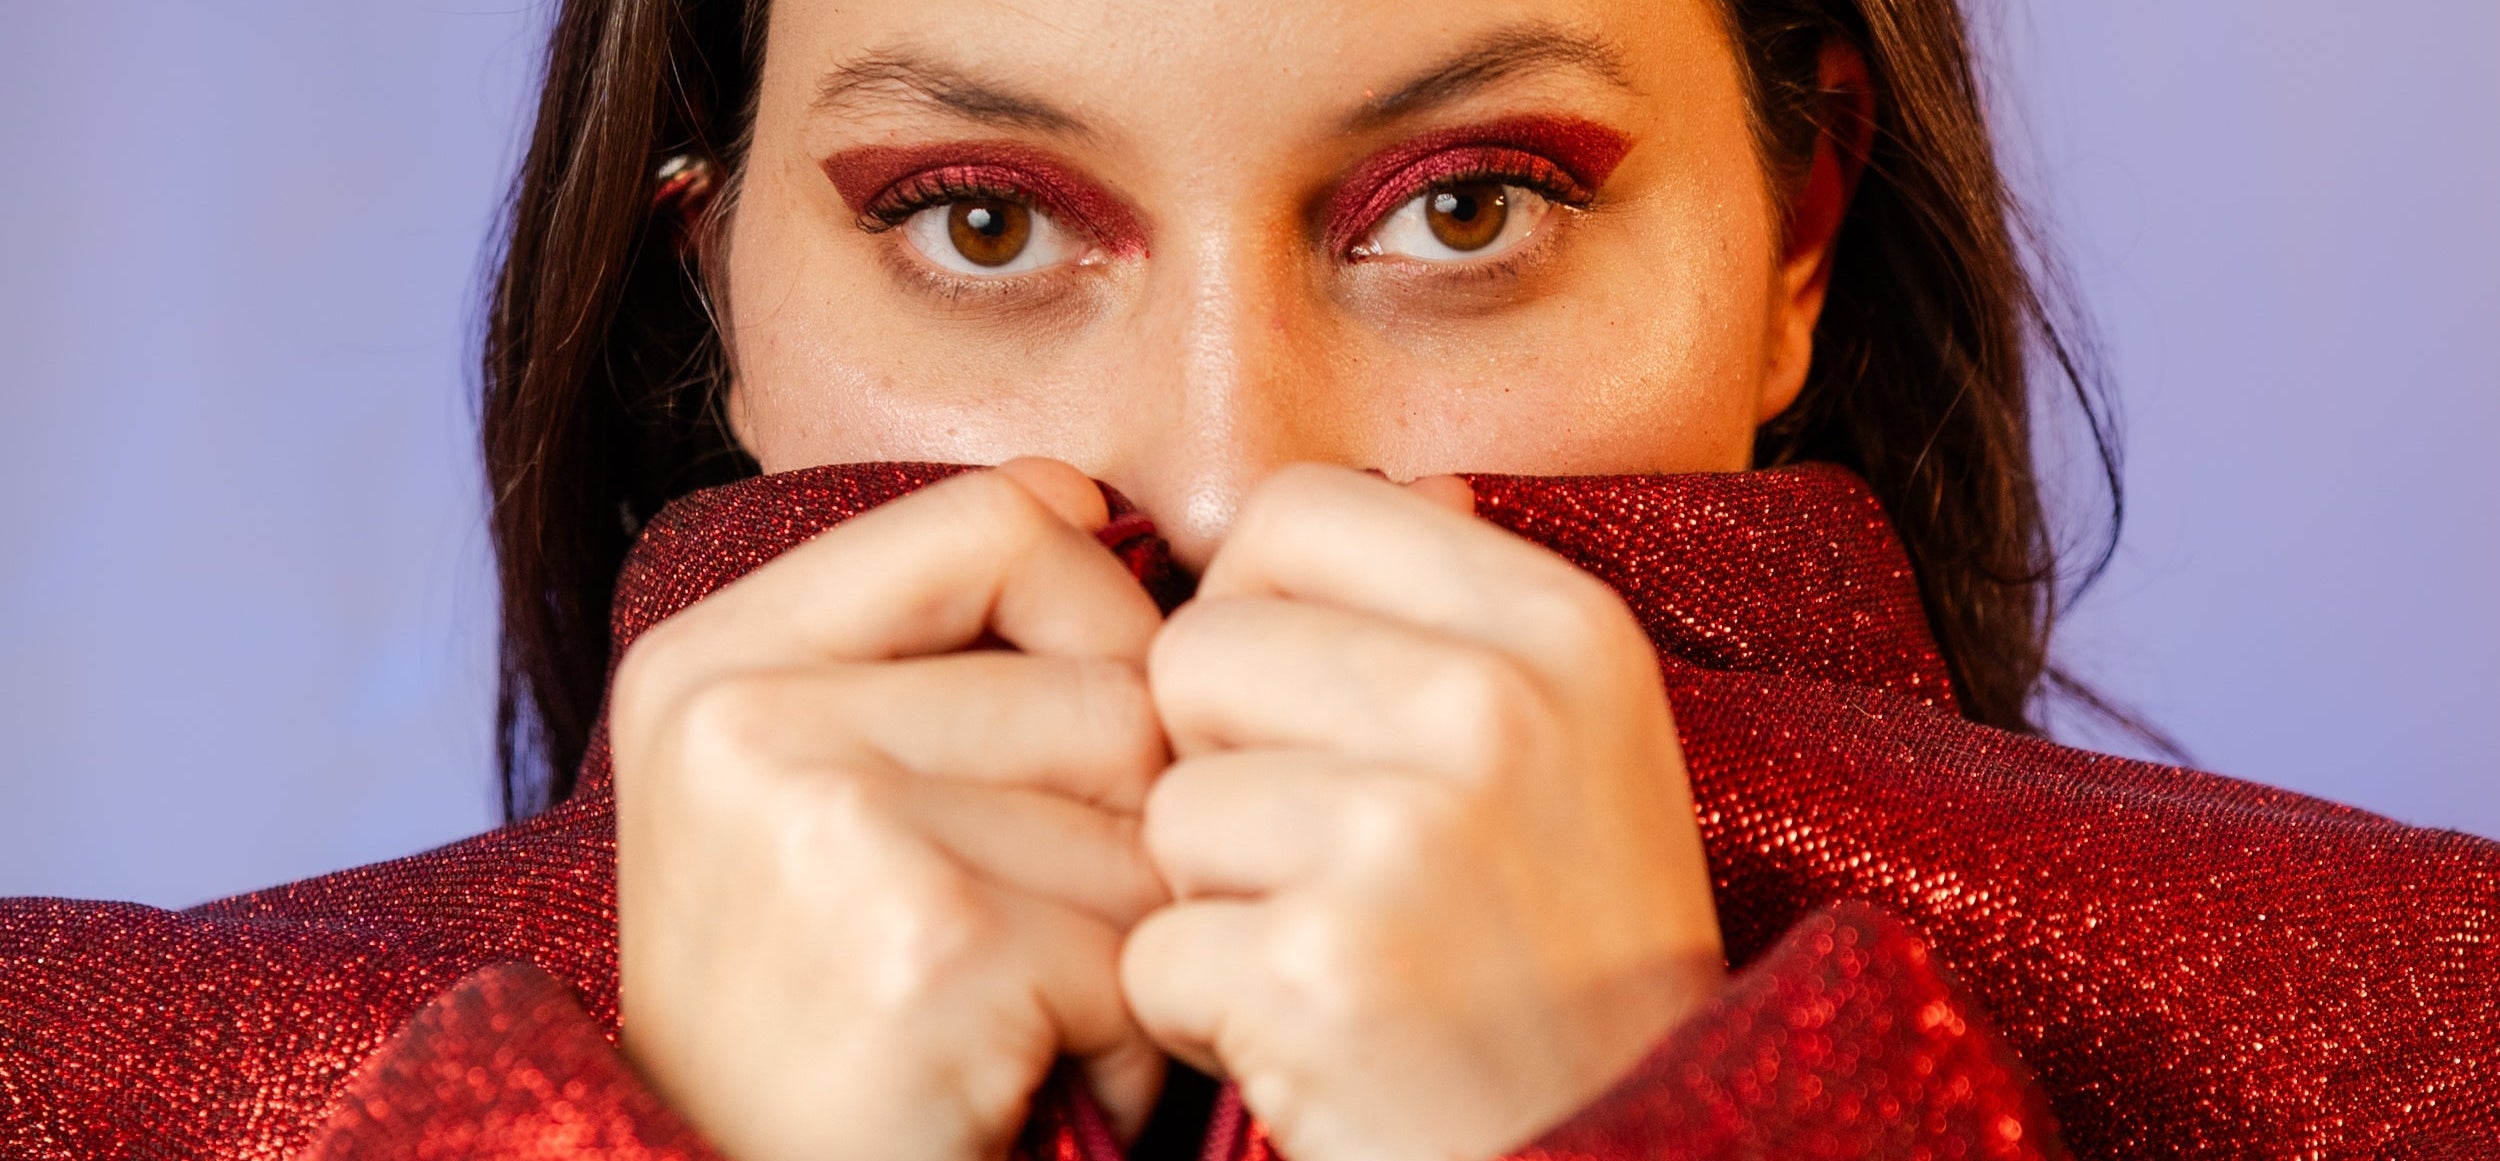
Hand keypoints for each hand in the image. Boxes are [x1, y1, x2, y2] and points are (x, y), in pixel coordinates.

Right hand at [611, 460, 1171, 1160]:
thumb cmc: (812, 1031)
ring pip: (1145, 817)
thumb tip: (1093, 504)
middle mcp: (744, 716)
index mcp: (713, 660)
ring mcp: (825, 821)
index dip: (1102, 617)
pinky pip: (1139, 946)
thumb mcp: (809, 801)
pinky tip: (1014, 1083)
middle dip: (1121, 832)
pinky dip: (1124, 1044)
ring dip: (1125, 943)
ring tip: (1008, 1017)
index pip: (1002, 518)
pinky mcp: (925, 942)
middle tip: (1015, 942)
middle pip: (1109, 680)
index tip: (1083, 731)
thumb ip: (931, 651)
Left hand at [1122, 464, 1725, 1160]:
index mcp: (1559, 626)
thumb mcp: (1586, 746)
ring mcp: (1405, 839)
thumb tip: (1414, 483)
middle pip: (1197, 649)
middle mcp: (1493, 708)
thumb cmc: (1577, 960)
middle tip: (1323, 859)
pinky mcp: (1321, 972)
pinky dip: (1203, 1013)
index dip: (1258, 608)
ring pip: (1166, 805)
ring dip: (1213, 898)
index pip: (1293, 509)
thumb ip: (1474, 613)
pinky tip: (1311, 1037)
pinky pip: (1154, 949)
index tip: (1307, 710)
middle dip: (1221, 762)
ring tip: (1333, 953)